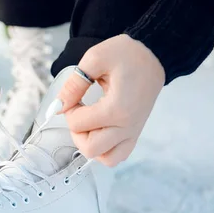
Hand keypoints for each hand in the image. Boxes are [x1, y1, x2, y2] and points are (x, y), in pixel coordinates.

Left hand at [57, 34, 164, 166]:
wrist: (155, 54)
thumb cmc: (127, 54)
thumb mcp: (95, 58)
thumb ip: (73, 84)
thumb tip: (58, 107)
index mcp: (116, 109)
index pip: (78, 124)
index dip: (68, 110)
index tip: (74, 97)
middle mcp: (126, 127)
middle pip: (90, 149)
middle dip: (77, 132)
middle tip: (80, 112)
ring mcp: (133, 133)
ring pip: (105, 158)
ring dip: (90, 144)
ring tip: (90, 123)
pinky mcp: (135, 134)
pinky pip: (117, 155)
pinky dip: (104, 150)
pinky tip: (100, 131)